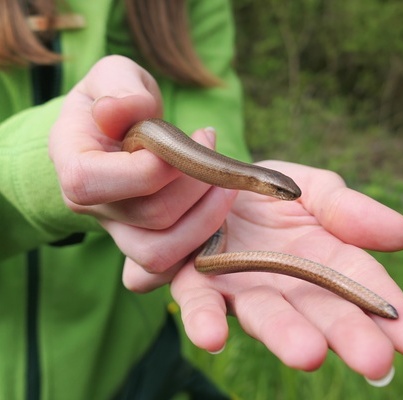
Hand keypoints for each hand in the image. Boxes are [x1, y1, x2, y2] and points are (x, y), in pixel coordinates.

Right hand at [48, 56, 235, 284]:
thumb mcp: (116, 76)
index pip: (93, 182)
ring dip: (208, 218)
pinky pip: (170, 271)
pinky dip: (202, 246)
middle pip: (149, 217)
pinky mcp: (146, 249)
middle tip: (212, 147)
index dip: (148, 168)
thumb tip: (116, 111)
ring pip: (161, 255)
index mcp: (74, 164)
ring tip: (224, 181)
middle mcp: (92, 208)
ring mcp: (120, 234)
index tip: (189, 136)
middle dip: (196, 182)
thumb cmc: (119, 100)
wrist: (122, 132)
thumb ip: (119, 86)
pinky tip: (217, 207)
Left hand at [169, 161, 402, 381]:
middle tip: (376, 363)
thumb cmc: (270, 192)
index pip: (365, 287)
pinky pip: (201, 304)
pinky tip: (214, 337)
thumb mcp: (314, 189)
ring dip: (285, 336)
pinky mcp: (198, 282)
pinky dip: (206, 322)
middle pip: (321, 312)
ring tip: (308, 355)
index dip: (394, 315)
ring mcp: (243, 287)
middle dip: (347, 336)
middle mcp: (287, 284)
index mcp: (325, 259)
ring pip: (266, 315)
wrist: (212, 181)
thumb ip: (350, 210)